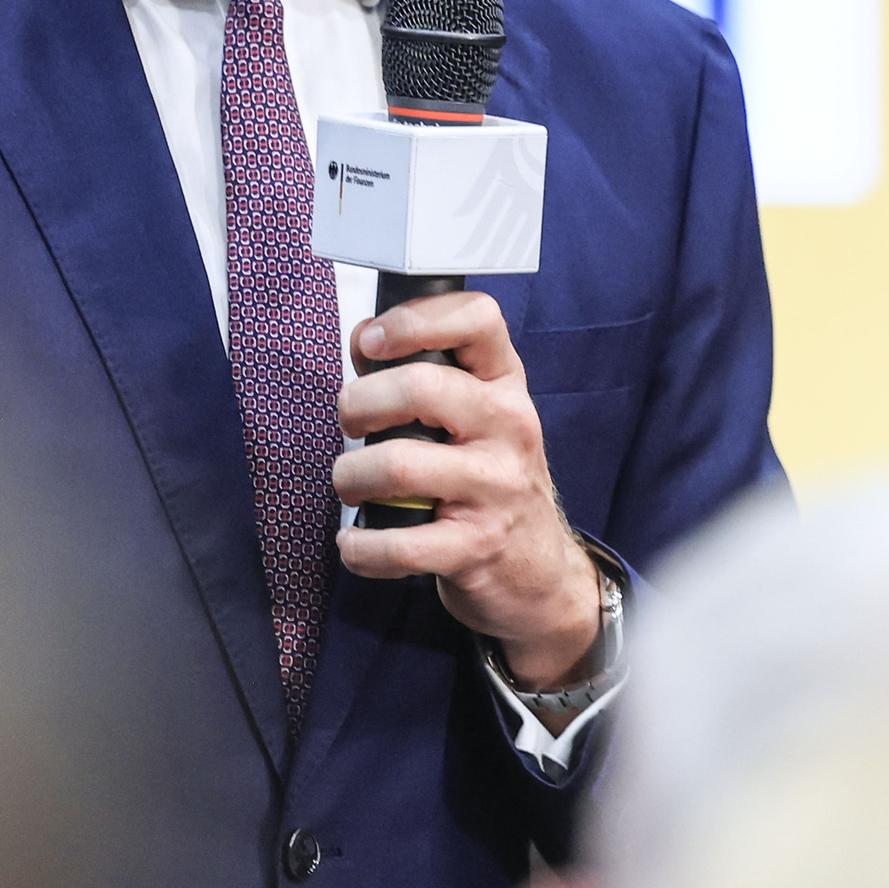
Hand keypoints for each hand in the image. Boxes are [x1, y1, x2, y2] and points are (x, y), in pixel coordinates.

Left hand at [333, 293, 602, 684]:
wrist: (537, 570)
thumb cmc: (489, 481)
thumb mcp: (476, 417)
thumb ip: (425, 375)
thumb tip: (364, 338)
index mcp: (506, 384)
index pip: (478, 317)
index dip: (415, 320)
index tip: (373, 343)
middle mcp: (510, 426)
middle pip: (420, 387)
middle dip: (358, 405)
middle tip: (352, 426)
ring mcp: (497, 487)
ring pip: (398, 464)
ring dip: (350, 476)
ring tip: (351, 486)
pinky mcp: (476, 546)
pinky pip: (398, 543)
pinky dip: (360, 547)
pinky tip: (355, 542)